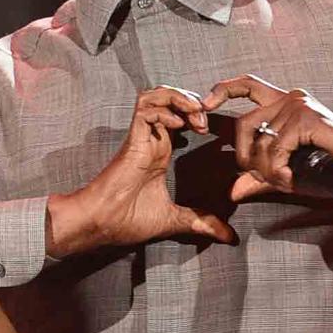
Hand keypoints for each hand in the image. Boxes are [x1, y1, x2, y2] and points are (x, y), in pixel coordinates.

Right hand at [46, 86, 236, 255]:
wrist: (102, 223)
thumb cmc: (128, 219)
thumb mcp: (175, 220)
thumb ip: (201, 222)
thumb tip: (230, 237)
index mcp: (160, 152)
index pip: (179, 117)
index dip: (198, 115)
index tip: (213, 131)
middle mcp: (152, 139)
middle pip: (169, 99)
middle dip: (192, 101)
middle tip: (206, 120)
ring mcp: (141, 137)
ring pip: (156, 96)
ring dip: (179, 98)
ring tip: (196, 114)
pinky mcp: (132, 139)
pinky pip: (146, 109)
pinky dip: (164, 109)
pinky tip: (179, 125)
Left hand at [203, 74, 332, 201]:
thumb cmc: (330, 167)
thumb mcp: (287, 172)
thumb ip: (260, 177)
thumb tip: (234, 191)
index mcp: (284, 103)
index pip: (246, 86)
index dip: (222, 90)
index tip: (204, 105)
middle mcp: (289, 98)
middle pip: (243, 124)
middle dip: (246, 157)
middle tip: (262, 176)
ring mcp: (298, 105)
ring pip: (260, 142)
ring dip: (268, 170)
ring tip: (284, 180)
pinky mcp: (306, 117)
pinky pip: (277, 149)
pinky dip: (279, 170)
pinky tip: (290, 179)